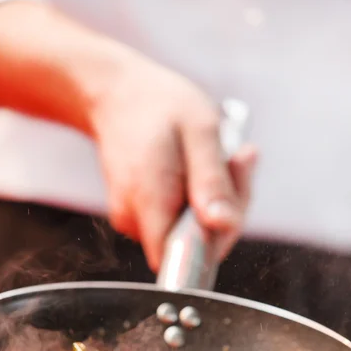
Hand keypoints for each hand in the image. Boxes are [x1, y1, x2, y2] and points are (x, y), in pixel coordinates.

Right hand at [0, 1, 256, 271]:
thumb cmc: (159, 105)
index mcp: (150, 200)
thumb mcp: (200, 130)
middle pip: (195, 246)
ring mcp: (132, 221)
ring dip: (213, 202)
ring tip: (209, 156)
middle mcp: (134, 220)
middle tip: (234, 159)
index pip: (188, 256)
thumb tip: (223, 226)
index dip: (220, 236)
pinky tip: (196, 167)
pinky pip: (180, 223)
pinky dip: (197, 199)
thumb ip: (212, 181)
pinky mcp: (138, 217)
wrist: (117, 94)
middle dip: (225, 209)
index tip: (233, 190)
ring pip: (190, 234)